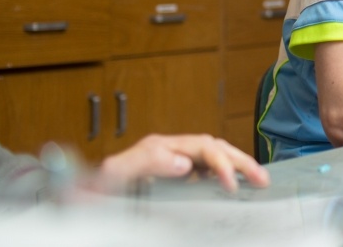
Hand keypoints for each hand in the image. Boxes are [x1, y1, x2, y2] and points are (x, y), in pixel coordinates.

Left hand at [96, 134, 269, 192]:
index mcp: (160, 147)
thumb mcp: (116, 173)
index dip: (220, 164)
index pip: (202, 148)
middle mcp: (170, 150)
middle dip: (241, 161)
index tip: (230, 185)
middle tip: (262, 179)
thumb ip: (147, 163)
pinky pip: (207, 170)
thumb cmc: (94, 186)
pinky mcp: (173, 176)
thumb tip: (184, 163)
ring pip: (214, 156)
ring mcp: (173, 162)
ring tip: (259, 180)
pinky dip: (226, 173)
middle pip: (215, 148)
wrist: (80, 195)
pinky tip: (235, 183)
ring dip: (238, 165)